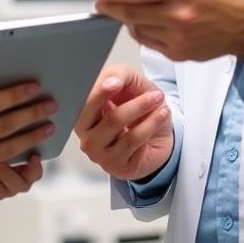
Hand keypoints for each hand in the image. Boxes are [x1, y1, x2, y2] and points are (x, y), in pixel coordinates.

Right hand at [74, 65, 174, 180]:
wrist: (153, 139)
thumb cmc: (135, 110)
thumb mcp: (128, 83)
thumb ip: (118, 76)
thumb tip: (111, 82)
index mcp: (82, 113)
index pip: (85, 102)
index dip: (100, 92)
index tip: (116, 83)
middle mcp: (86, 135)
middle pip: (109, 119)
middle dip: (136, 105)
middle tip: (155, 95)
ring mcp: (99, 153)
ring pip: (123, 131)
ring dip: (147, 114)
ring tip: (161, 104)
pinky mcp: (114, 166)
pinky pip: (134, 143)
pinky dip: (151, 126)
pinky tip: (161, 116)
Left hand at [89, 0, 243, 61]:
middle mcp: (179, 14)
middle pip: (128, 11)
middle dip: (109, 4)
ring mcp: (178, 37)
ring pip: (135, 28)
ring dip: (124, 17)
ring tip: (123, 6)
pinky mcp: (178, 53)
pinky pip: (147, 42)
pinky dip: (140, 30)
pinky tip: (144, 20)